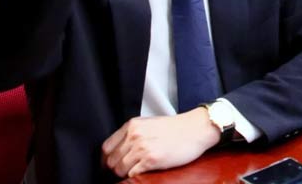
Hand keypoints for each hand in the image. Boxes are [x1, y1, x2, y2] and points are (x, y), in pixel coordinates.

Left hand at [101, 108, 219, 178]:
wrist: (195, 129)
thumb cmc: (175, 128)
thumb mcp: (149, 125)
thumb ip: (133, 134)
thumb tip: (120, 151)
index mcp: (131, 126)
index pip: (106, 147)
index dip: (105, 161)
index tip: (109, 168)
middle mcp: (134, 135)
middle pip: (111, 160)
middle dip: (114, 170)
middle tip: (120, 175)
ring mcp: (142, 147)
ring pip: (120, 169)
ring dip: (124, 175)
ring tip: (132, 174)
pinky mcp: (152, 159)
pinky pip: (133, 174)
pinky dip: (134, 177)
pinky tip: (142, 173)